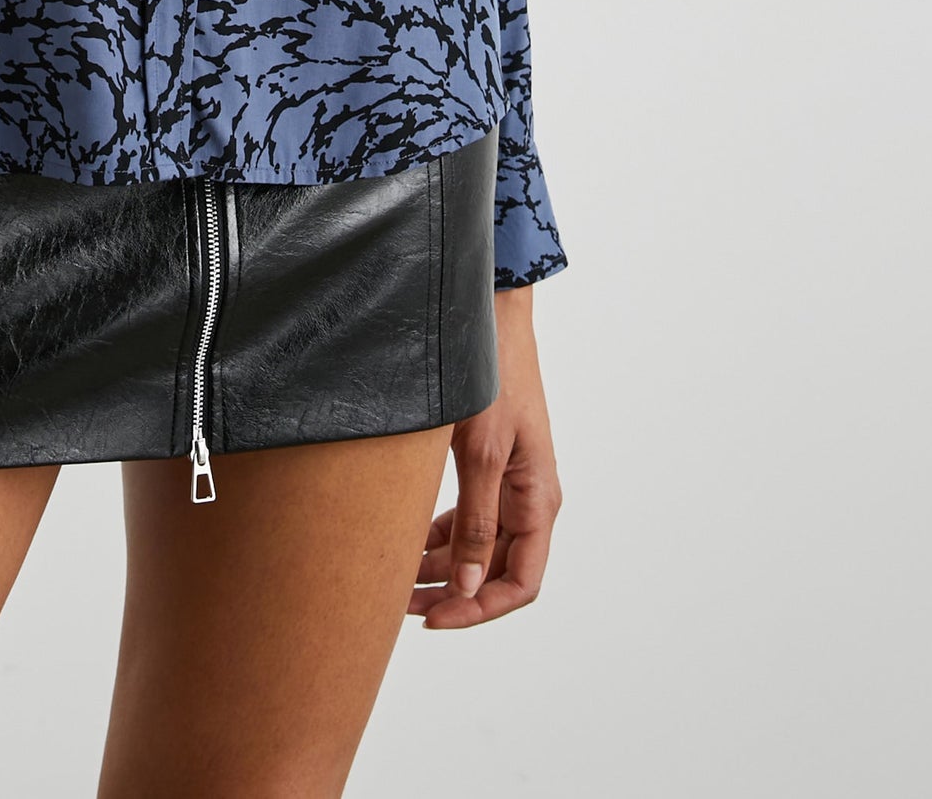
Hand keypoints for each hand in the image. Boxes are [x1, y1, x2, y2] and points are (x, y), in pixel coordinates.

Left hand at [410, 283, 560, 627]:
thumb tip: (468, 585)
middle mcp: (527, 497)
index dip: (479, 608)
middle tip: (400, 605)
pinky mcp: (486, 462)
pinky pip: (466, 515)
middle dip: (451, 593)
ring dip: (440, 566)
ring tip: (393, 578)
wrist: (488, 313)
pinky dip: (438, 534)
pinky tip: (404, 539)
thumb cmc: (492, 375)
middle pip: (496, 571)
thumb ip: (476, 521)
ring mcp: (507, 480)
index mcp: (537, 500)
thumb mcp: (480, 452)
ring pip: (477, 546)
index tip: (434, 618)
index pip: (521, 584)